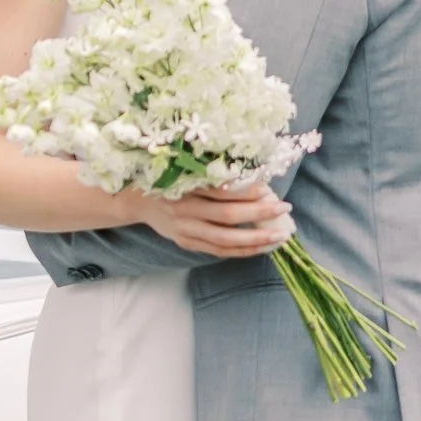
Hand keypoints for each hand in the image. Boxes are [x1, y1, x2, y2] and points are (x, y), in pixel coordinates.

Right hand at [150, 178, 294, 259]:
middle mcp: (184, 210)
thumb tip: (254, 182)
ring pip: (225, 240)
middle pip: (227, 217)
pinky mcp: (186, 243)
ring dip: (255, 239)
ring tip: (279, 237)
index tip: (270, 190)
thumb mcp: (186, 170)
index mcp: (185, 187)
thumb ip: (215, 177)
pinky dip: (240, 250)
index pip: (222, 192)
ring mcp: (185, 230)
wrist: (136, 200)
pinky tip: (259, 247)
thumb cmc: (167, 178)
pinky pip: (217, 251)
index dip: (247, 192)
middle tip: (284, 209)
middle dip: (259, 214)